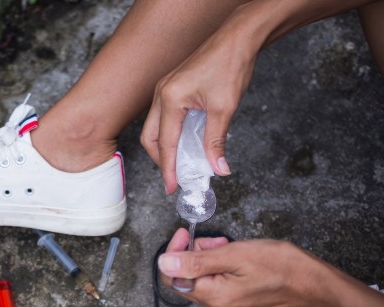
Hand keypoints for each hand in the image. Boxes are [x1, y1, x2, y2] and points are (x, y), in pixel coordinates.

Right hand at [140, 14, 259, 193]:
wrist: (237, 38)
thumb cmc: (230, 65)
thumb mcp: (224, 109)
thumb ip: (216, 141)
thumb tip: (218, 168)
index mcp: (170, 99)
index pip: (165, 144)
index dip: (168, 169)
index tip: (172, 188)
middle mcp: (161, 94)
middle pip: (150, 138)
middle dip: (161, 160)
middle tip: (175, 177)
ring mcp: (165, 89)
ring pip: (155, 128)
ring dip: (165, 147)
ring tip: (180, 163)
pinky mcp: (172, 87)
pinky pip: (163, 117)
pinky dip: (171, 133)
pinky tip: (186, 142)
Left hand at [159, 229, 310, 306]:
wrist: (310, 283)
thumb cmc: (278, 266)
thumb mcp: (233, 255)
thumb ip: (196, 260)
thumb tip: (164, 262)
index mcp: (212, 297)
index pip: (172, 276)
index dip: (174, 252)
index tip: (185, 234)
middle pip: (185, 277)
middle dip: (193, 253)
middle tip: (215, 241)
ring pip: (199, 277)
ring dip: (207, 257)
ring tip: (226, 246)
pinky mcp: (232, 302)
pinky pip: (213, 281)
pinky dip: (217, 265)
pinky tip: (232, 257)